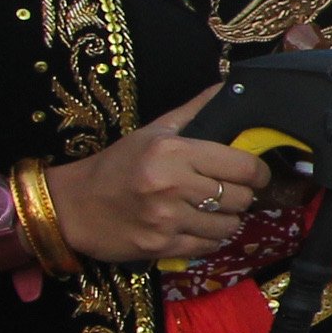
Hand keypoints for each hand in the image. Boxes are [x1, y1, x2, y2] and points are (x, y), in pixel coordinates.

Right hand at [41, 87, 269, 264]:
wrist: (73, 206)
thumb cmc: (117, 165)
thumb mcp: (153, 131)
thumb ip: (195, 111)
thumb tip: (229, 86)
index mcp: (173, 152)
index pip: (243, 167)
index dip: (258, 173)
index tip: (256, 175)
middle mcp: (171, 185)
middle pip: (240, 198)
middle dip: (242, 197)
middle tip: (230, 193)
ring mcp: (166, 219)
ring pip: (228, 226)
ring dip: (226, 220)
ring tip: (212, 211)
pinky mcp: (161, 246)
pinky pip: (208, 247)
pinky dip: (209, 239)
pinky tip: (196, 227)